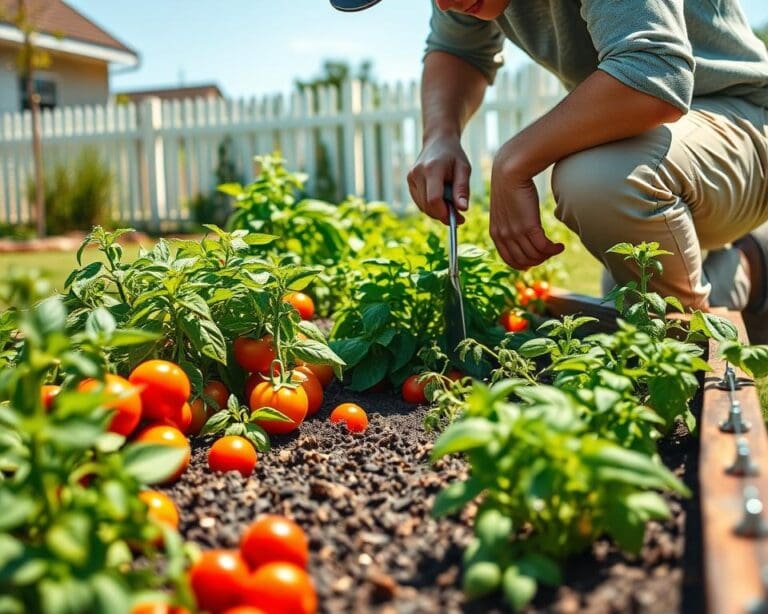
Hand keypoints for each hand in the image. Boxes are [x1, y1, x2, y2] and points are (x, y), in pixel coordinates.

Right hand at [407, 135, 469, 224]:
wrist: (437, 141)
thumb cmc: (453, 155)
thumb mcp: (464, 169)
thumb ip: (462, 189)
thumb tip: (463, 209)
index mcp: (432, 169)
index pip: (434, 199)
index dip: (444, 213)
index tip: (459, 219)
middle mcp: (417, 173)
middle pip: (427, 205)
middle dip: (443, 215)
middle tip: (459, 216)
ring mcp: (411, 178)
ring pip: (423, 207)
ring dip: (438, 211)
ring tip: (451, 204)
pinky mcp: (409, 182)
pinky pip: (420, 203)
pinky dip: (431, 206)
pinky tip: (441, 198)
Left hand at [490, 154, 563, 269]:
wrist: (510, 172)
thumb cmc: (510, 188)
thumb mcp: (505, 211)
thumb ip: (509, 225)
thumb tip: (522, 234)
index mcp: (496, 234)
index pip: (510, 260)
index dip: (524, 264)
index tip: (535, 261)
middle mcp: (504, 236)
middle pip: (524, 260)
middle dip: (538, 260)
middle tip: (548, 254)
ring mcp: (515, 232)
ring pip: (534, 255)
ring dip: (548, 255)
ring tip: (555, 249)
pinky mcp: (529, 226)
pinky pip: (543, 247)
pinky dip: (554, 250)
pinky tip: (560, 246)